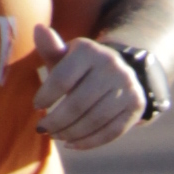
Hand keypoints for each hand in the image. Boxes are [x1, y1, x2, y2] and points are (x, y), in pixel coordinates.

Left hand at [33, 23, 146, 150]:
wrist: (118, 71)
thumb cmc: (79, 68)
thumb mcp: (64, 57)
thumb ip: (50, 48)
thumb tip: (38, 29)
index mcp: (89, 51)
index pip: (62, 79)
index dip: (46, 97)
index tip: (37, 107)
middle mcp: (112, 66)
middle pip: (77, 104)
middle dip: (56, 121)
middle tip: (44, 129)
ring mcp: (127, 86)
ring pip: (93, 120)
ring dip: (70, 134)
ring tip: (57, 136)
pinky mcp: (136, 106)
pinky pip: (110, 132)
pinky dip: (88, 142)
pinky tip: (72, 144)